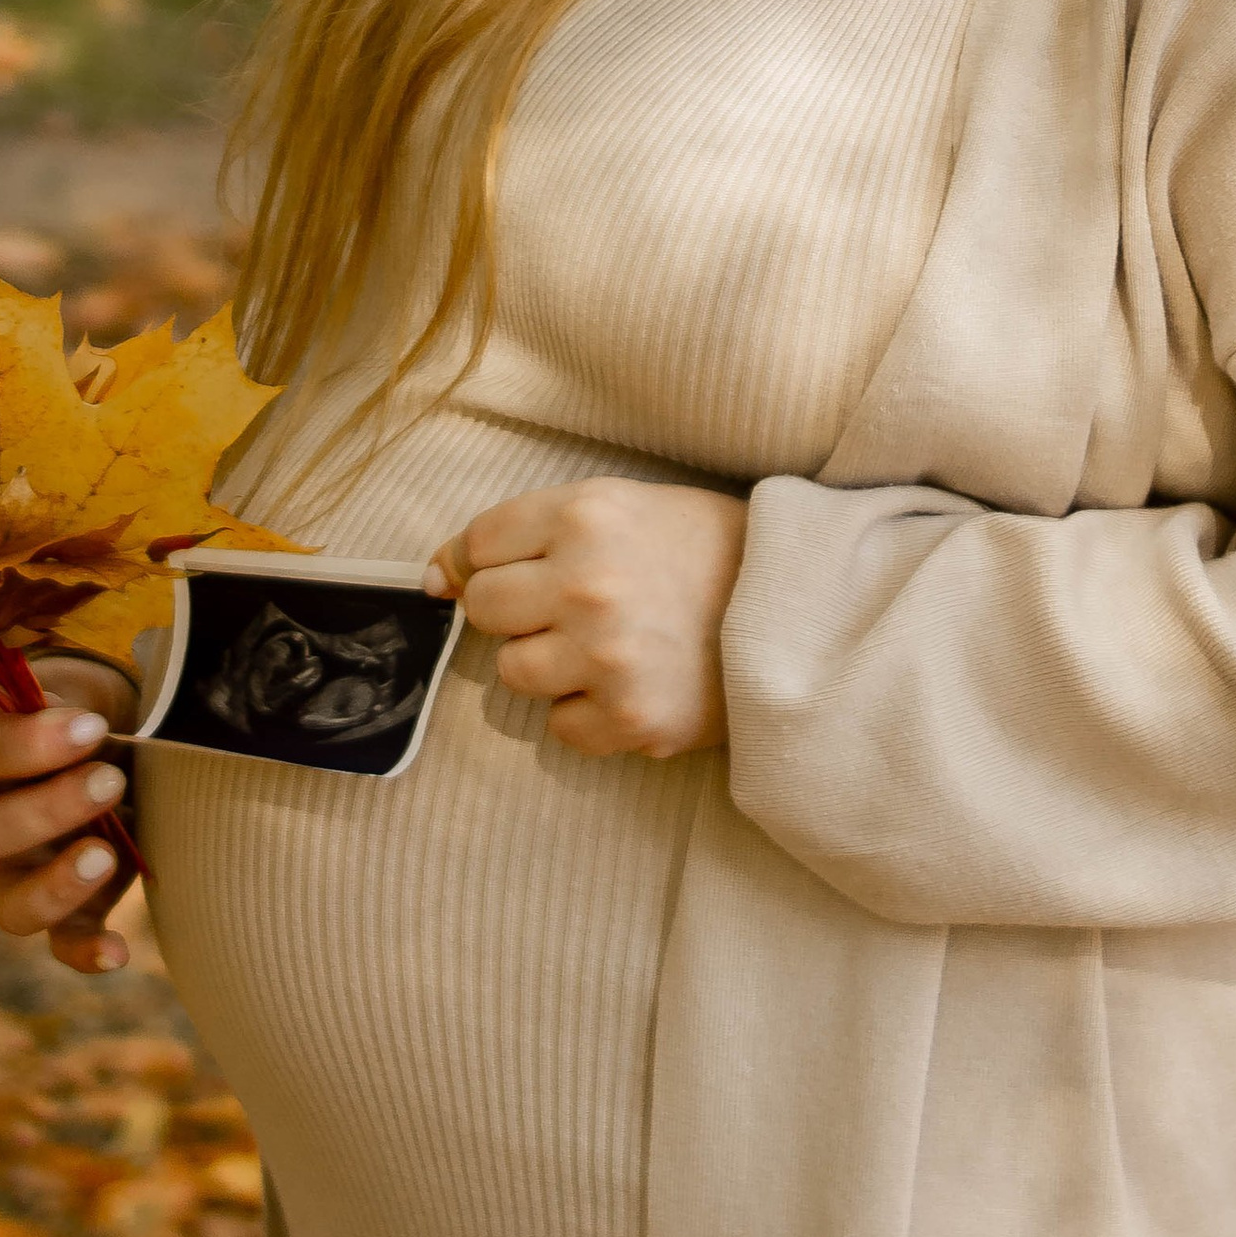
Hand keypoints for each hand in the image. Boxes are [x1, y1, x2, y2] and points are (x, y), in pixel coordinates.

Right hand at [0, 656, 139, 973]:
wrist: (102, 761)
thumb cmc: (78, 729)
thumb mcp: (67, 705)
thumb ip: (63, 709)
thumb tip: (72, 712)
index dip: (30, 744)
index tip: (91, 726)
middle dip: (52, 808)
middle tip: (111, 780)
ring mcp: (15, 881)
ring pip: (12, 907)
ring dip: (58, 884)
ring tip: (107, 855)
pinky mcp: (61, 916)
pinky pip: (62, 945)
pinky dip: (87, 953)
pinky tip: (118, 953)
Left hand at [424, 481, 746, 761]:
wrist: (802, 610)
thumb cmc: (705, 550)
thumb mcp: (621, 507)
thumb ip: (528, 531)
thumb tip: (433, 580)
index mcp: (585, 514)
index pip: (479, 543)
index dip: (493, 561)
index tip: (519, 573)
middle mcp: (587, 582)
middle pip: (485, 608)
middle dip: (520, 613)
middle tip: (575, 611)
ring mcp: (607, 656)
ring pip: (513, 673)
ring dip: (550, 667)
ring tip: (607, 650)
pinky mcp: (630, 718)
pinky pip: (560, 729)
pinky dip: (589, 715)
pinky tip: (633, 686)